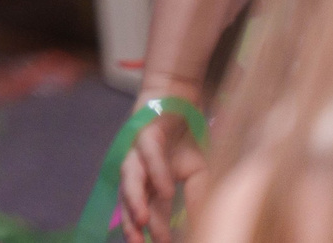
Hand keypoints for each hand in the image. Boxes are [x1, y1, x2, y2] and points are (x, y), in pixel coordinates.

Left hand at [119, 84, 209, 242]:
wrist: (181, 103)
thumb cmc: (186, 141)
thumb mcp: (199, 175)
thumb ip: (197, 199)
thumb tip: (203, 226)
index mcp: (151, 186)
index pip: (149, 214)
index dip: (152, 233)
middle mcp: (139, 171)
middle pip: (130, 201)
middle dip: (133, 225)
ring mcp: (138, 153)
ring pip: (130, 178)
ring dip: (135, 201)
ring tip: (144, 223)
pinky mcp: (144, 133)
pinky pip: (148, 154)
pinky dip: (156, 172)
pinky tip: (166, 189)